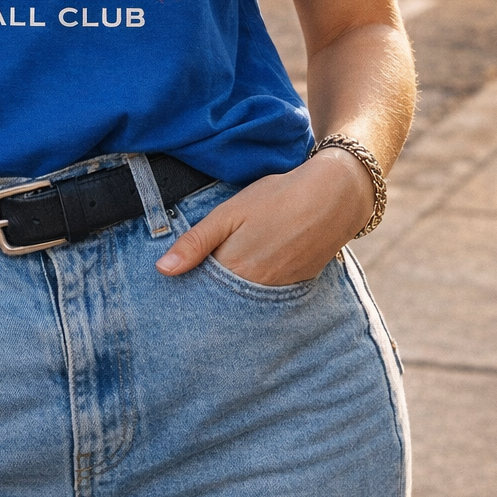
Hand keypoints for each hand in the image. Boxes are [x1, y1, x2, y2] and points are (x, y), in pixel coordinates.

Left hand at [156, 149, 375, 286]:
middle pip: (223, 301)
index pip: (201, 293)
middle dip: (208, 294)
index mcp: (236, 271)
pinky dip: (255, 288)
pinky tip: (252, 270)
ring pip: (245, 299)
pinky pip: (267, 295)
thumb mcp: (230, 212)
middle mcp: (258, 290)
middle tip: (196, 281)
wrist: (334, 196)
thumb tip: (162, 270)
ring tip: (225, 273)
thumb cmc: (277, 198)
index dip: (187, 288)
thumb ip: (196, 242)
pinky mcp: (297, 285)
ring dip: (232, 292)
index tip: (172, 288)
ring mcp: (280, 290)